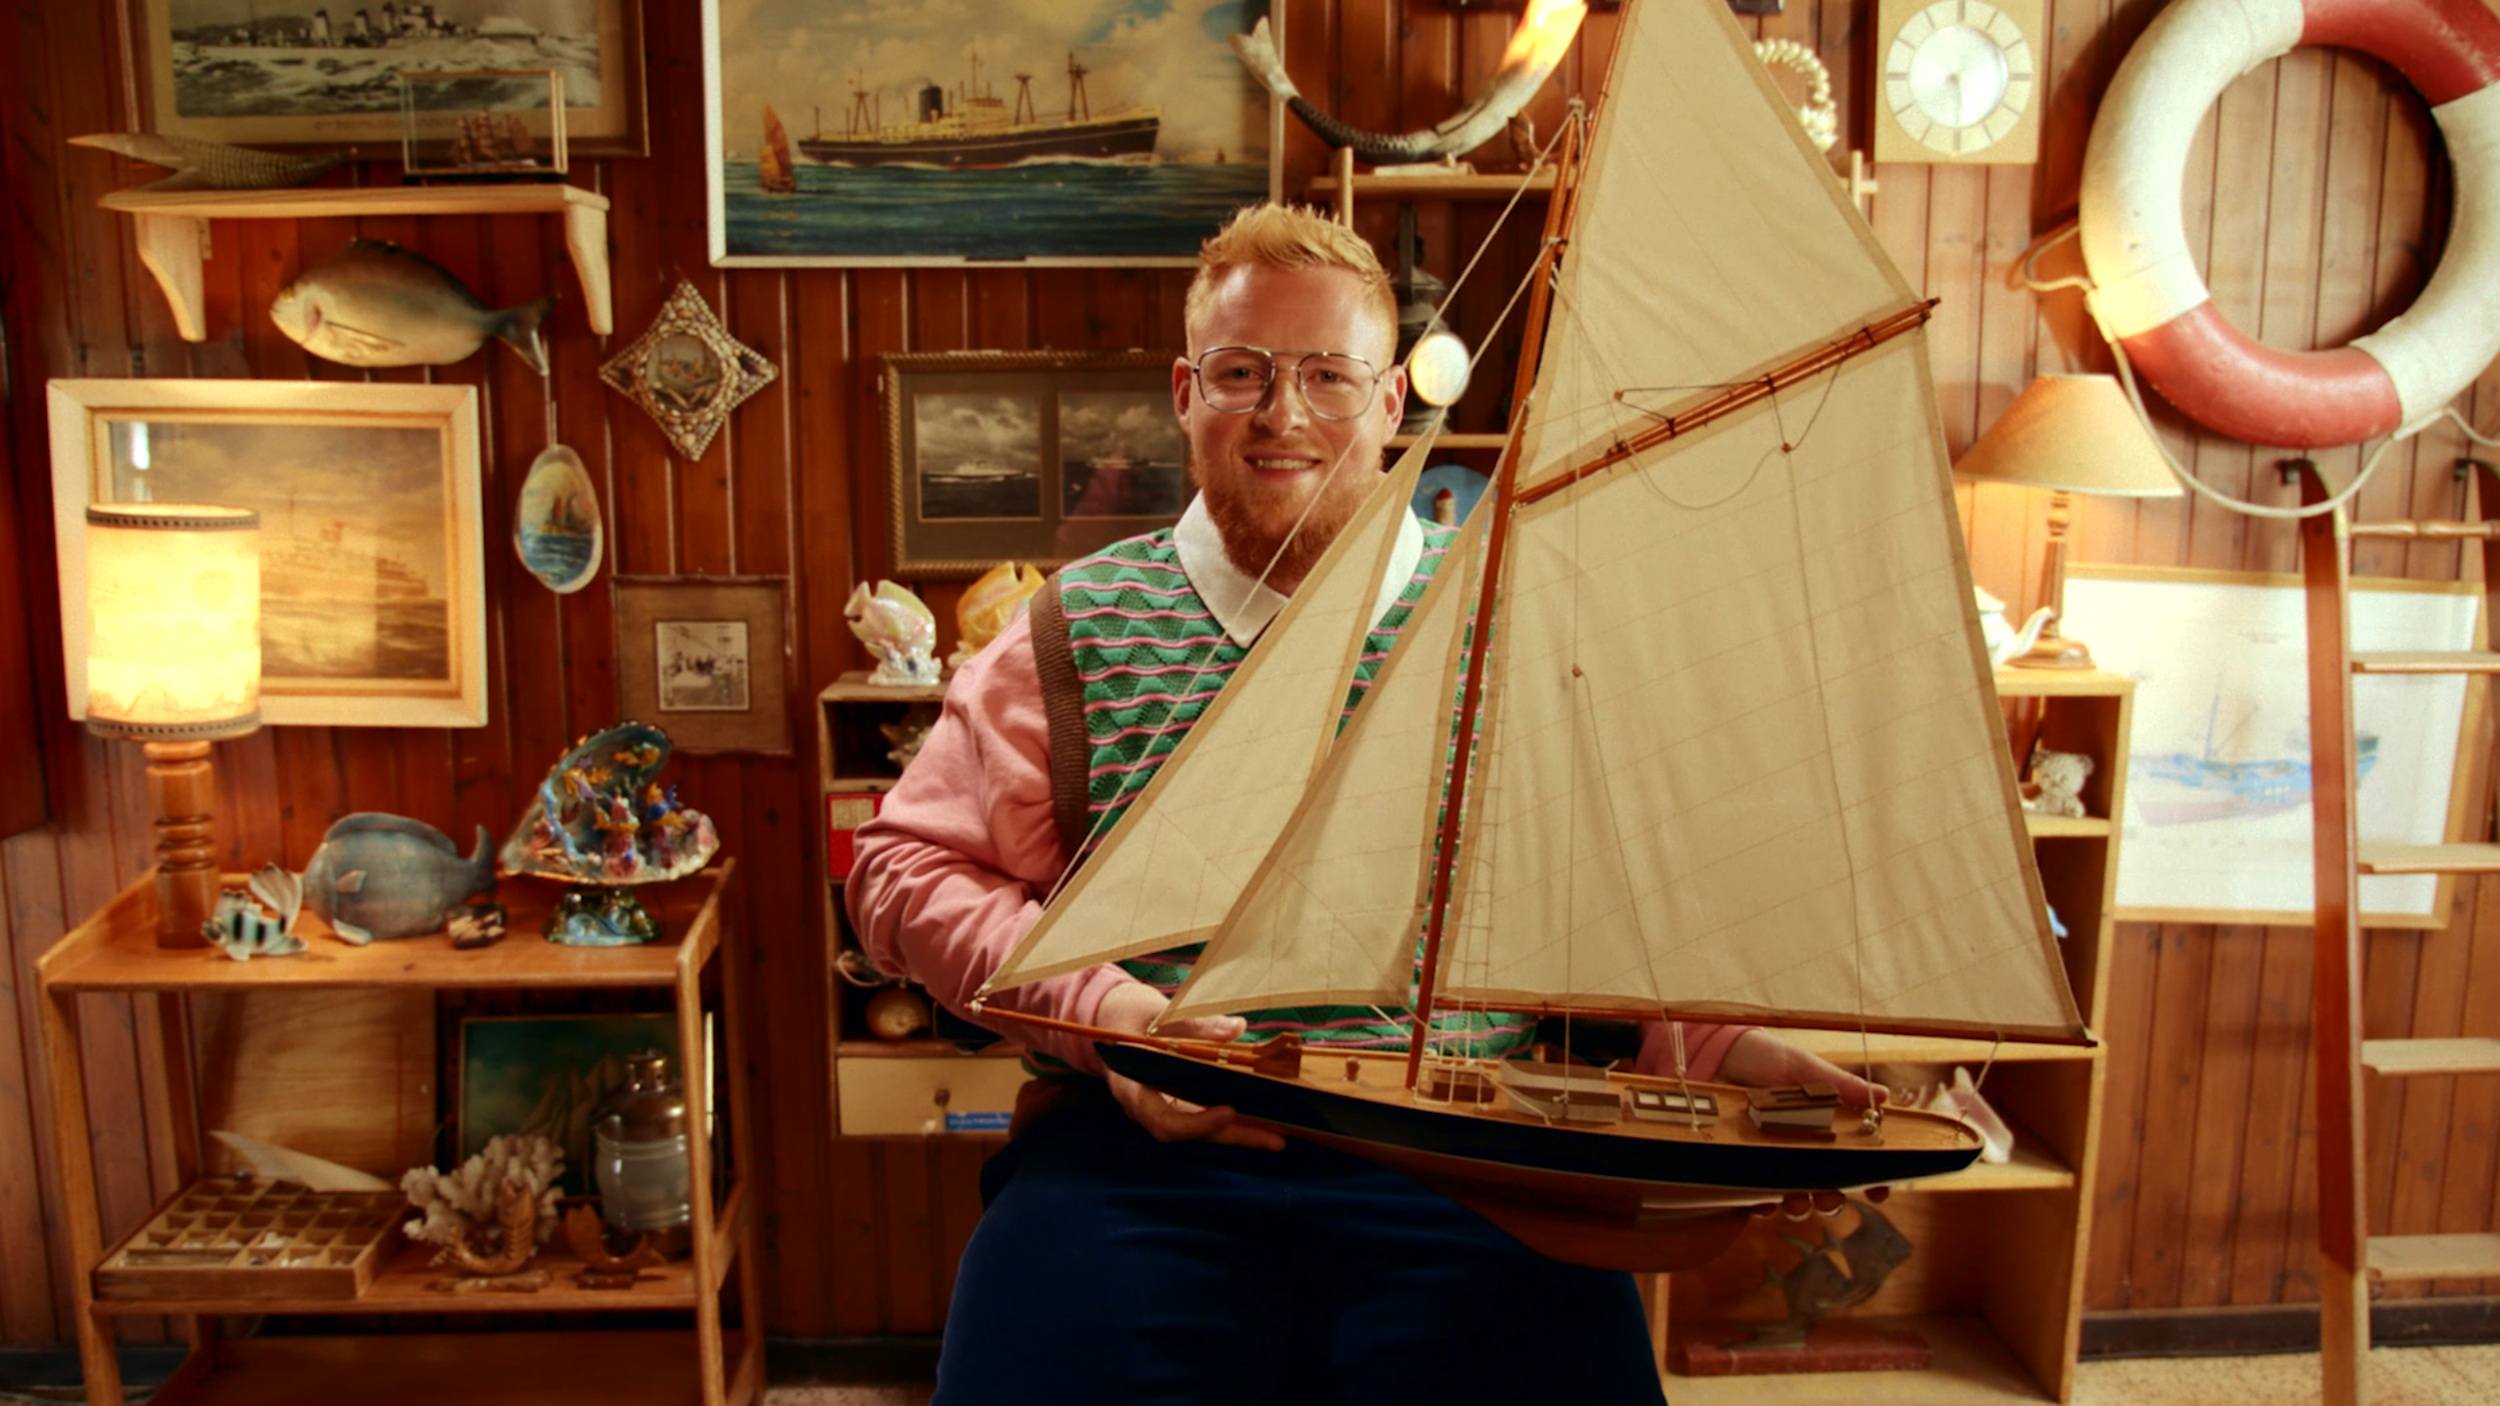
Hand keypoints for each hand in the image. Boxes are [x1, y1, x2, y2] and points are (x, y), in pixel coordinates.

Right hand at [1094, 981, 1285, 1151]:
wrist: (1115, 1021)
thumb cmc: (1132, 1017)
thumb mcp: (1159, 1014)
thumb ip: (1194, 1025)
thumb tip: (1236, 1028)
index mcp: (1132, 1089)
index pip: (1162, 1121)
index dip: (1197, 1123)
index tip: (1230, 1111)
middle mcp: (1147, 1108)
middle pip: (1192, 1132)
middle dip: (1234, 1136)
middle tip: (1275, 1139)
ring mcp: (1163, 1108)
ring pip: (1201, 1130)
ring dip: (1240, 1133)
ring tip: (1278, 1137)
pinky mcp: (1178, 1104)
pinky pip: (1205, 1117)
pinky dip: (1233, 1121)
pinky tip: (1263, 1120)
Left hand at [1717, 1028, 1891, 1218]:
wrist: (1717, 1054)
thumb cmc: (1764, 1056)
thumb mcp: (1803, 1067)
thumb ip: (1841, 1085)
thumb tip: (1883, 1096)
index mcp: (1825, 1126)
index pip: (1855, 1159)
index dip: (1870, 1178)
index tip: (1878, 1189)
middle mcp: (1801, 1147)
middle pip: (1827, 1187)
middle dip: (1833, 1199)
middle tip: (1831, 1195)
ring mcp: (1772, 1158)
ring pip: (1795, 1196)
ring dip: (1801, 1206)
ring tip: (1798, 1200)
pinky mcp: (1742, 1164)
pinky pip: (1755, 1194)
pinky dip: (1761, 1204)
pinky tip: (1763, 1202)